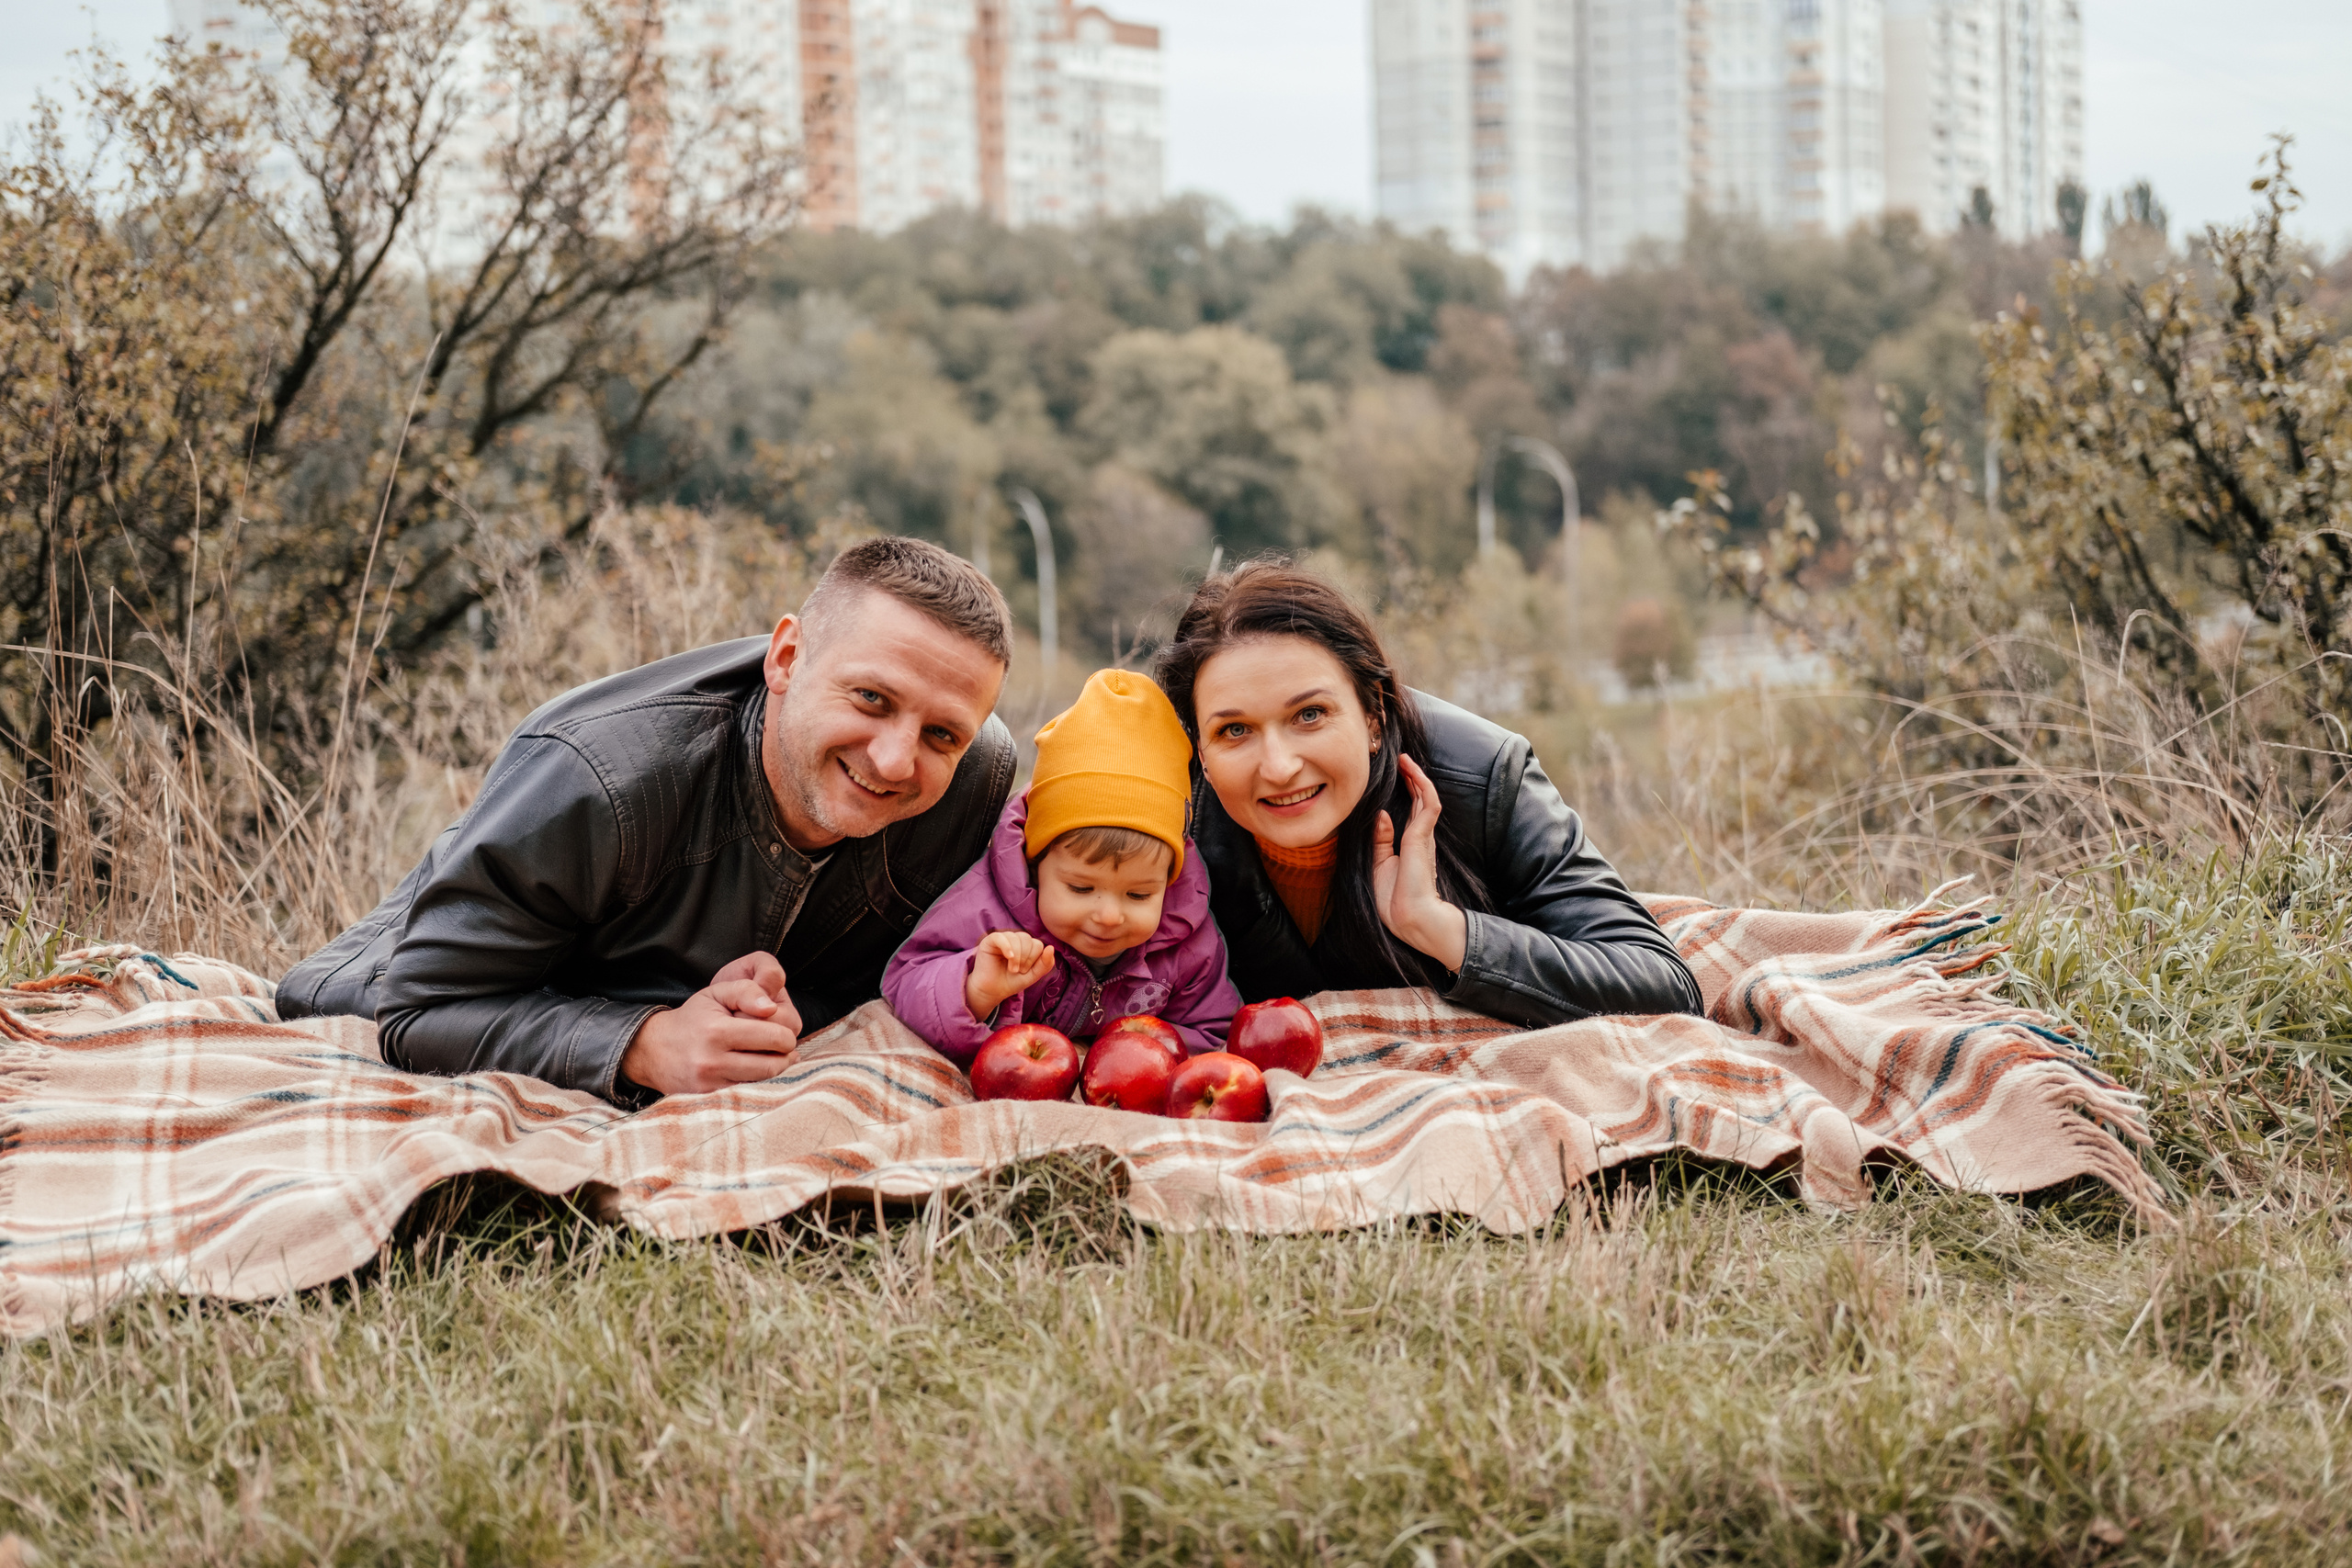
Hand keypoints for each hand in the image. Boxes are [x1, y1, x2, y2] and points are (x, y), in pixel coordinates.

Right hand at [618, 951, 802, 1096]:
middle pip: (772, 1065)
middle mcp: (713, 1061)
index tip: (782, 1032)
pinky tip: (755, 1070)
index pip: (774, 1037)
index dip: (786, 1035)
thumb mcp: (715, 993)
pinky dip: (758, 1083)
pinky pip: (747, 1094)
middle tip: (783, 1048)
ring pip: (763, 1083)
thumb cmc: (692, 1018)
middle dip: (785, 1055)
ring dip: (775, 1071)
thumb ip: (747, 991)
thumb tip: (772, 1007)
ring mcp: (710, 1084)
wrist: (654, 1050)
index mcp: (717, 1032)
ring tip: (773, 1057)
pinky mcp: (709, 1099)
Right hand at [964, 930, 1055, 1020]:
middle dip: (1026, 958)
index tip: (1025, 971)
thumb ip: (1045, 964)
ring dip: (1017, 956)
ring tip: (1012, 969)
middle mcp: (1015, 940)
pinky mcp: (990, 941)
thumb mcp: (1033, 975)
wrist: (992, 991)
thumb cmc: (1011, 982)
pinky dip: (1007, 947)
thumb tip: (1051, 947)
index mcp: (1026, 946)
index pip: (1037, 944)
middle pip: (1028, 939)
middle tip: (1018, 971)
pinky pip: (1001, 937)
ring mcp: (1002, 939)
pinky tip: (1009, 957)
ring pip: (1016, 938)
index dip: (1034, 959)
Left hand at [1372, 754, 1468, 972]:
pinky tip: (1413, 773)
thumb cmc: (1394, 901)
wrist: (1409, 919)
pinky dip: (1422, 786)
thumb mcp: (1380, 866)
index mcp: (1412, 846)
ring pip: (1426, 797)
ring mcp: (1423, 837)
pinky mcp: (1422, 837)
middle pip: (1420, 800)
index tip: (1398, 775)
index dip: (1407, 793)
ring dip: (1417, 777)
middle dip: (1412, 779)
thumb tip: (1380, 815)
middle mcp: (1421, 838)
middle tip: (1402, 760)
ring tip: (1406, 760)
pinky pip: (1428, 804)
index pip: (1412, 813)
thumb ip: (1381, 840)